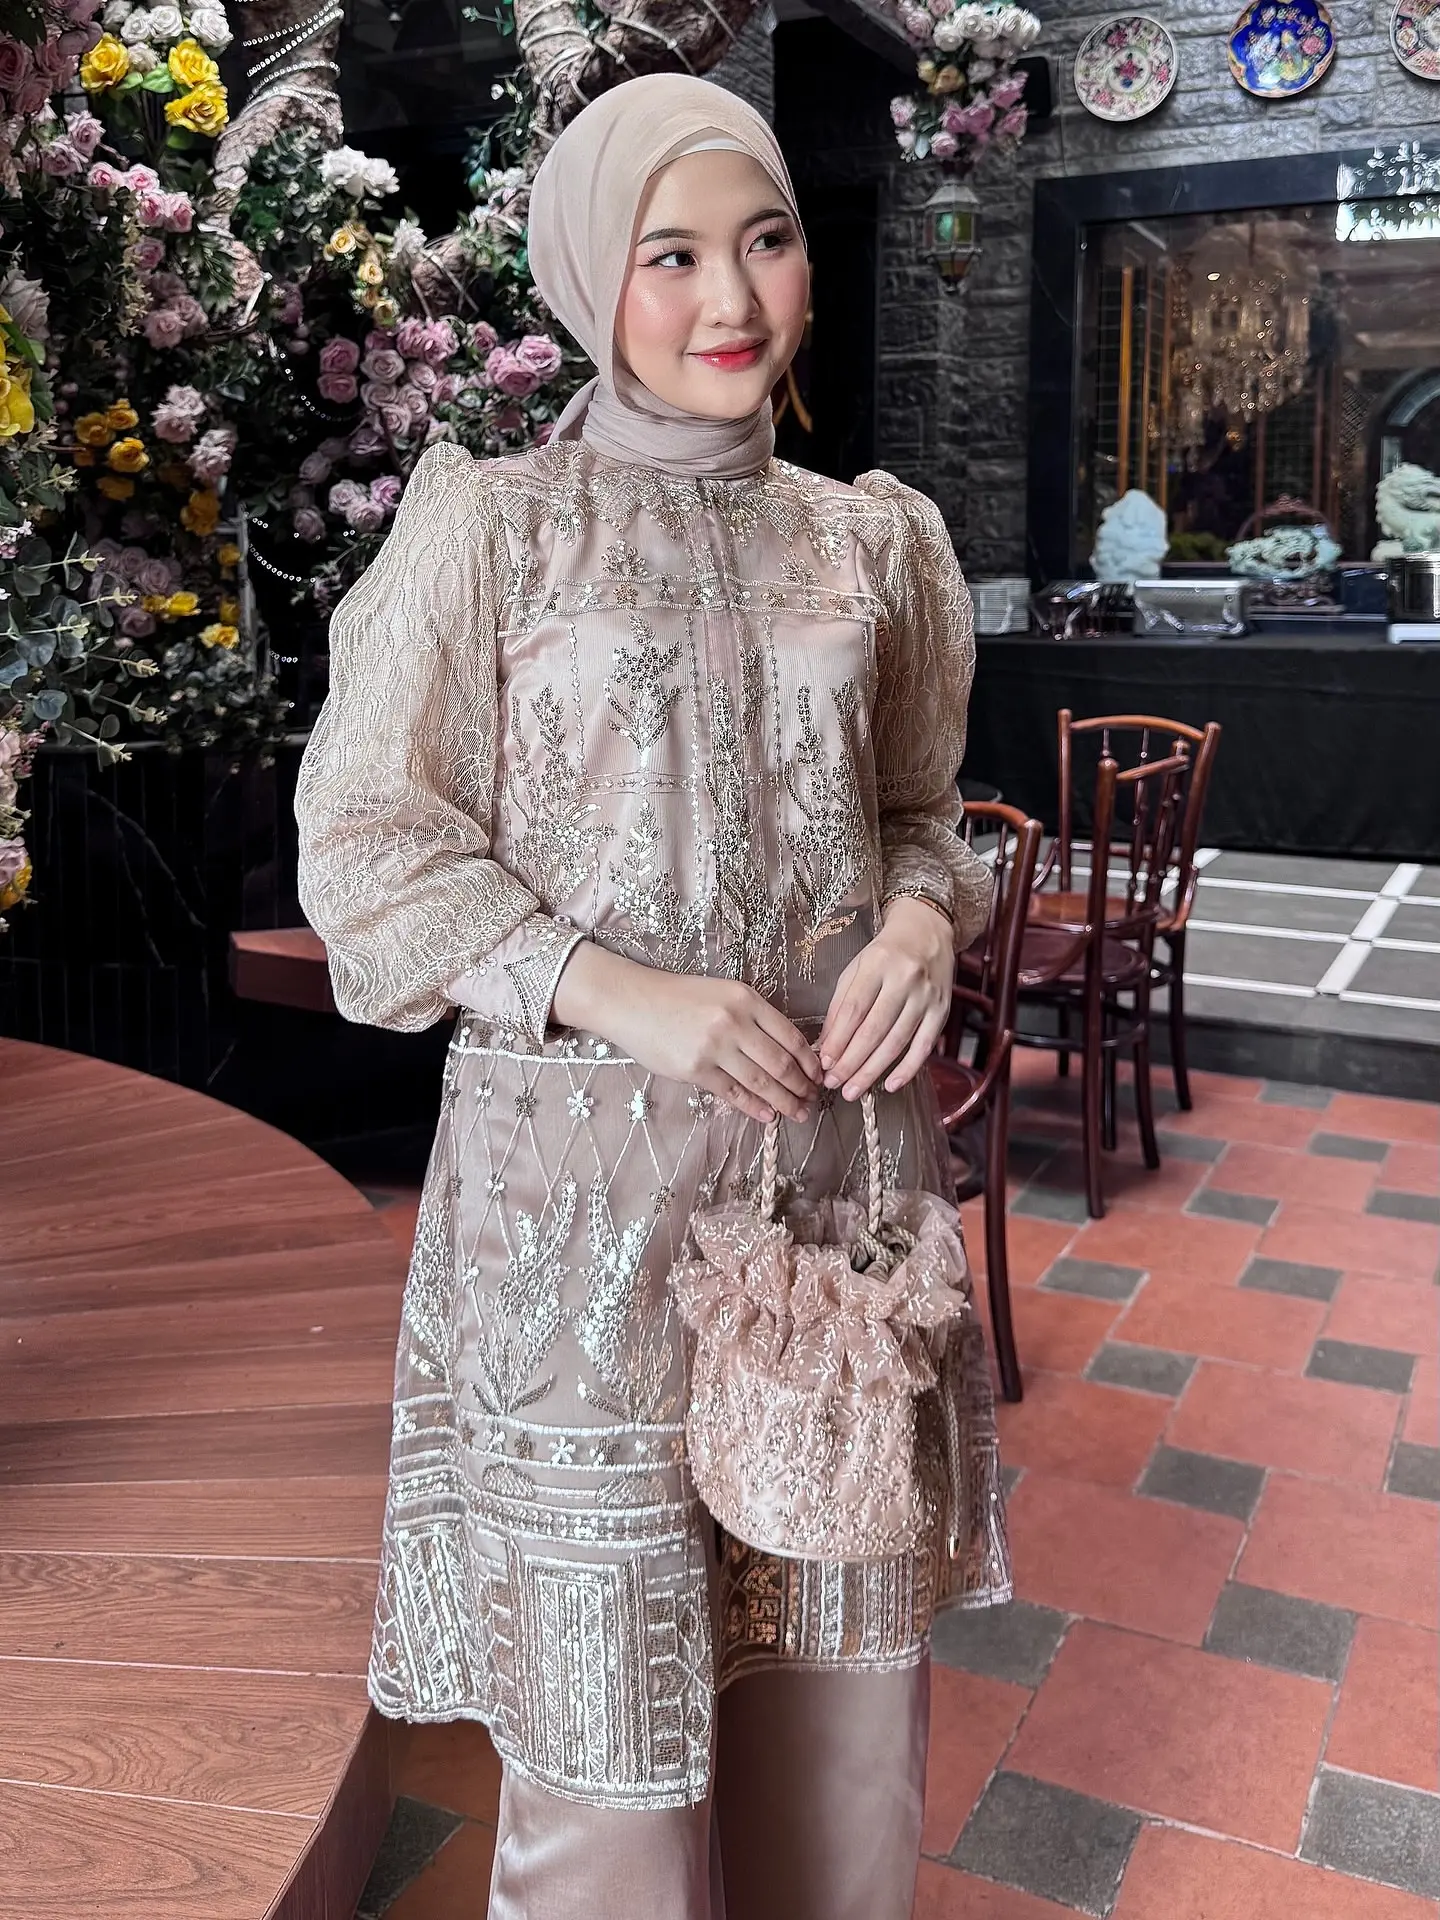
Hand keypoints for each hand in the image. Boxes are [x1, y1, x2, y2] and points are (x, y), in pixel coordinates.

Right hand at [551, 942, 821, 1125]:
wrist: (633, 1002)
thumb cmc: (679, 997)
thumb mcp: (723, 993)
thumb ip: (754, 1017)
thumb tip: (787, 1049)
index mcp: (746, 1000)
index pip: (790, 1036)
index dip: (809, 1061)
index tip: (818, 1076)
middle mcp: (734, 1023)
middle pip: (780, 1063)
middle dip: (801, 1086)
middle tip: (812, 1101)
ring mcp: (714, 1048)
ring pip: (761, 1082)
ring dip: (784, 1102)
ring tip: (798, 1113)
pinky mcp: (695, 1070)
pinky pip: (733, 1093)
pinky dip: (754, 1107)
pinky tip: (767, 1116)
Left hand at [816, 897, 952, 1102]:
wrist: (927, 931)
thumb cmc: (886, 953)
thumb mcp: (856, 969)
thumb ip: (840, 1005)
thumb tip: (826, 1045)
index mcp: (877, 963)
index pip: (853, 1009)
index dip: (837, 1040)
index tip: (824, 1063)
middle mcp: (904, 979)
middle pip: (874, 1029)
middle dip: (851, 1062)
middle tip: (834, 1084)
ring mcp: (926, 996)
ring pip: (896, 1041)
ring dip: (873, 1071)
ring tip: (853, 1089)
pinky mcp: (942, 1010)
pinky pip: (924, 1046)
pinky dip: (907, 1068)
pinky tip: (890, 1085)